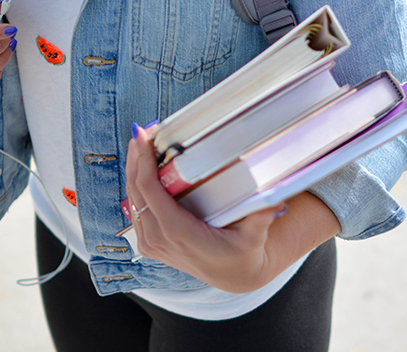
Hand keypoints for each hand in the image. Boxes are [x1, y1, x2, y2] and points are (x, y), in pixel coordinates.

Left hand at [125, 125, 339, 292]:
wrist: (234, 276)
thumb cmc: (243, 253)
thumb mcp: (254, 236)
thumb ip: (260, 217)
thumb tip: (275, 199)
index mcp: (178, 233)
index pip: (150, 191)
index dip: (143, 162)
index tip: (143, 137)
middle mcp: (159, 239)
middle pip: (136, 191)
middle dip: (136, 158)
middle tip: (141, 131)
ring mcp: (151, 243)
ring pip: (132, 199)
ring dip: (133, 169)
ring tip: (140, 142)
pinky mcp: (150, 243)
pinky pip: (136, 209)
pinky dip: (136, 186)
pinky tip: (141, 166)